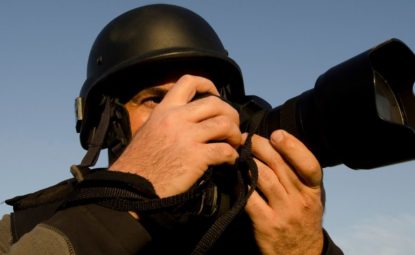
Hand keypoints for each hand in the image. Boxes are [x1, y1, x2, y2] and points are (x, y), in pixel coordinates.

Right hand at [109, 75, 241, 197]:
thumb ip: (167, 121)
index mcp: (164, 110)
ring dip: (235, 134)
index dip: (208, 84)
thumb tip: (189, 120)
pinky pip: (225, 150)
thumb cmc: (138, 164)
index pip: (188, 82)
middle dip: (230, 114)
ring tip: (234, 143)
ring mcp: (187, 136)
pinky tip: (230, 161)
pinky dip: (233, 156)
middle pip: (216, 104)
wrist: (131, 188)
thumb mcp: (149, 131)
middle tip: (232, 126)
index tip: (216, 95)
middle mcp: (176, 118)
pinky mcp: (196, 157)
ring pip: (225, 124)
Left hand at [244, 130, 323, 254]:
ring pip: (263, 177)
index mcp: (314, 190)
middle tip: (247, 138)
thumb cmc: (302, 220)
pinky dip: (240, 184)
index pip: (309, 164)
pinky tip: (235, 177)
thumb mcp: (310, 197)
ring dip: (248, 162)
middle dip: (261, 146)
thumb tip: (276, 146)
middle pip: (279, 165)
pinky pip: (249, 198)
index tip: (277, 134)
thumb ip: (298, 175)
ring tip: (238, 153)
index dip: (293, 146)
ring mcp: (283, 212)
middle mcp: (301, 200)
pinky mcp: (266, 224)